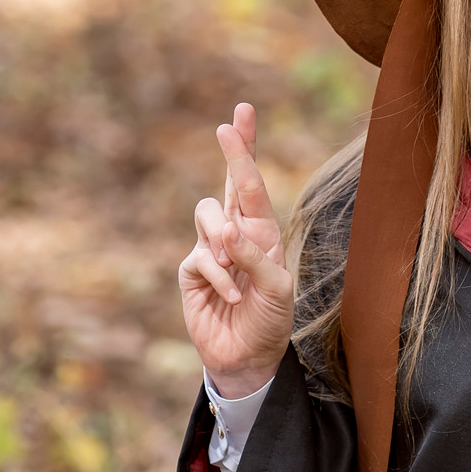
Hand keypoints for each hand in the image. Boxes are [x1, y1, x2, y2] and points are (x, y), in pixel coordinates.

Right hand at [177, 103, 294, 399]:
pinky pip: (201, 257)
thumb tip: (226, 231)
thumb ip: (254, 256)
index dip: (245, 149)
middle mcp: (237, 233)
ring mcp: (212, 250)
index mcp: (263, 230)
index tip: (240, 115)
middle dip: (232, 153)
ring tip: (235, 268)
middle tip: (227, 128)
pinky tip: (230, 295)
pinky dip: (220, 276)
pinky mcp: (193, 271)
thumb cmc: (270, 319)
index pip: (252, 184)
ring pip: (208, 216)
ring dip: (224, 240)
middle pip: (227, 184)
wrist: (247, 356)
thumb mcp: (277, 288)